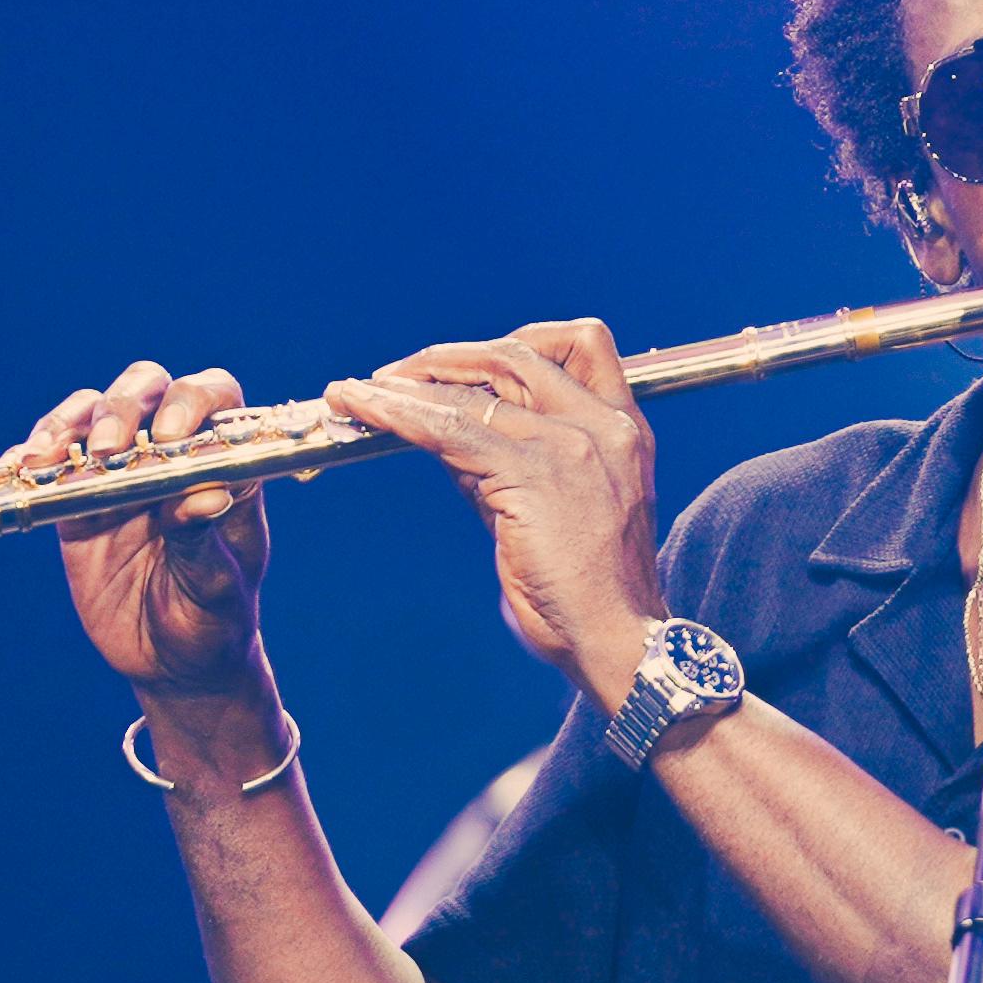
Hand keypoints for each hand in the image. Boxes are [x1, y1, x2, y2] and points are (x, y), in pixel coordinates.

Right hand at [23, 363, 276, 699]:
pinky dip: (31, 457)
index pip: (217, 401)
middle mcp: (172, 456)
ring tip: (46, 458)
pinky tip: (19, 470)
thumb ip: (205, 542)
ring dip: (68, 425)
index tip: (170, 438)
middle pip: (148, 391)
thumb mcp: (217, 590)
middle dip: (122, 407)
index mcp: (225, 466)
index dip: (194, 403)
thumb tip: (208, 494)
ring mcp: (121, 473)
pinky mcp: (78, 499)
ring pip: (92, 413)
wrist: (172, 663)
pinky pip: (51, 461)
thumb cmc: (213, 621)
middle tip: (108, 450)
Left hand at [324, 321, 662, 701]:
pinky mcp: (533, 473)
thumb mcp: (557, 510)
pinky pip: (451, 429)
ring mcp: (571, 444)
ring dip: (409, 384)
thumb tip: (447, 435)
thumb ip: (511, 465)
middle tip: (394, 377)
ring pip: (476, 388)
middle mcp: (603, 425)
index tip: (461, 363)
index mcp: (623, 429)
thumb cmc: (588, 592)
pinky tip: (364, 409)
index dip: (512, 343)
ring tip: (359, 393)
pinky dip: (399, 414)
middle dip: (446, 359)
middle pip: (516, 354)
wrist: (618, 639)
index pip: (578, 345)